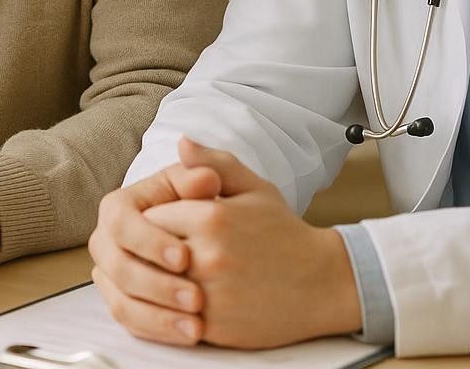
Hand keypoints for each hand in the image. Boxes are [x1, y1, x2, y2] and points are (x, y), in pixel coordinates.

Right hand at [89, 158, 222, 344]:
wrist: (243, 249)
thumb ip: (211, 164)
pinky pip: (132, 321)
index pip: (120, 219)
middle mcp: (112, 238)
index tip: (184, 256)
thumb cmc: (229, 211)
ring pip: (122, 298)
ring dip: (158, 314)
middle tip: (195, 297)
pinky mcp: (128, 301)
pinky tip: (189, 334)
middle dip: (154, 284)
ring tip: (196, 325)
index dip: (147, 240)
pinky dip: (159, 330)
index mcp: (126, 204)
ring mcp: (116, 273)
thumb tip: (189, 149)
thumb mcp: (228, 185)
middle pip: (116, 264)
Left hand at [138, 137, 361, 348]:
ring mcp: (210, 293)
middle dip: (147, 253)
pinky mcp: (215, 326)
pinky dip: (169, 311)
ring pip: (155, 287)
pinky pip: (171, 318)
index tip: (161, 227)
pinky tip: (181, 302)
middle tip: (157, 254)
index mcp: (211, 216)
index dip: (150, 223)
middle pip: (146, 253)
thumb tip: (182, 143)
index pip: (149, 217)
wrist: (323, 282)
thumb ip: (213, 163)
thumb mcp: (254, 188)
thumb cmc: (284, 233)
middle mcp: (207, 254)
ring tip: (166, 277)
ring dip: (154, 283)